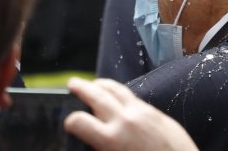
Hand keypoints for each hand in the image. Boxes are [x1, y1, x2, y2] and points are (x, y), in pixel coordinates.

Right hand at [64, 78, 198, 150]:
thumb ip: (103, 148)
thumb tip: (95, 141)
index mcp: (112, 140)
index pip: (79, 121)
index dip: (70, 122)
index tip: (69, 123)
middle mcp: (126, 121)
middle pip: (96, 95)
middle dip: (81, 88)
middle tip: (72, 83)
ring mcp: (143, 114)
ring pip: (117, 90)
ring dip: (102, 84)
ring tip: (94, 83)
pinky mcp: (158, 114)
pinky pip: (135, 98)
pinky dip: (122, 94)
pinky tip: (119, 98)